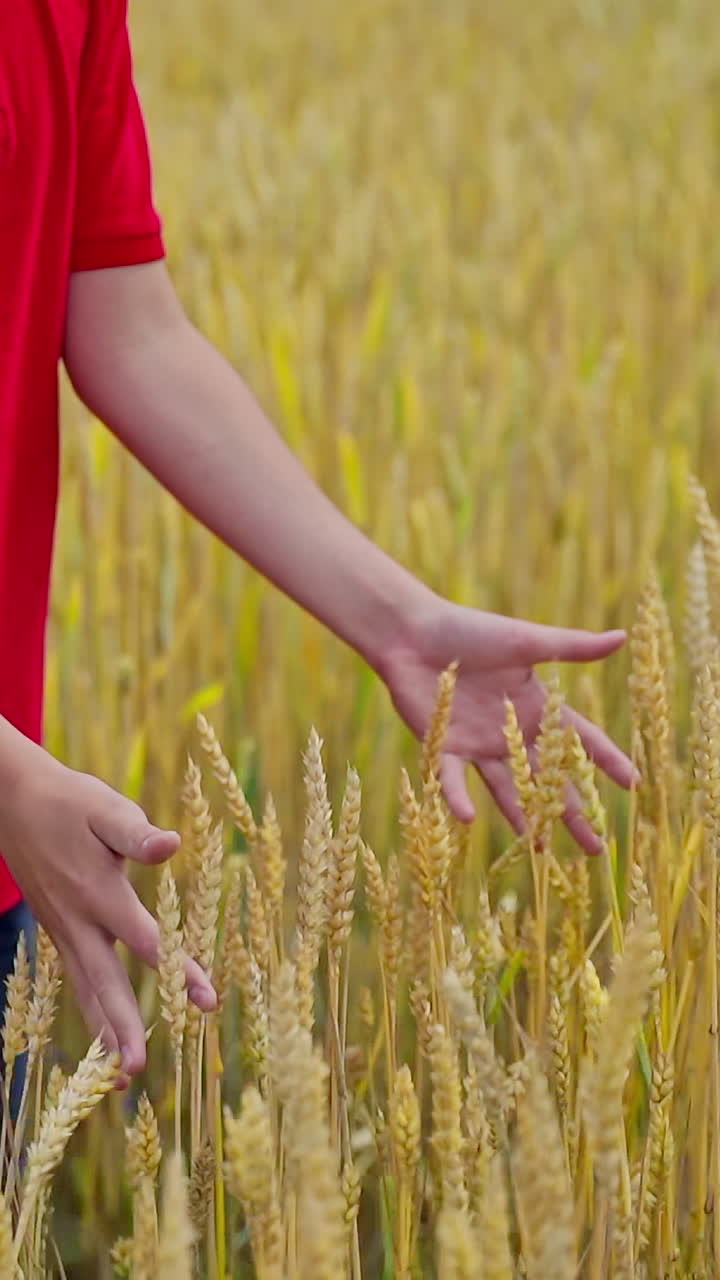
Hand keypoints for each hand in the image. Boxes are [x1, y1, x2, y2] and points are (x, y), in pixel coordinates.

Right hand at [0, 742, 215, 1082]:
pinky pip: (78, 981)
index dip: (180, 970)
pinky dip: (92, 1011)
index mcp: (100, 892)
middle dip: (122, 1028)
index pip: (147, 941)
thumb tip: (171, 845)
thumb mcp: (105, 809)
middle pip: (105, 983)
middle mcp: (80, 921)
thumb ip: (137, 833)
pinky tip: (105, 1038)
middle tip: (135, 1073)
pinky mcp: (60, 931)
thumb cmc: (70, 802)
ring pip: (86, 990)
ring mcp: (65, 930)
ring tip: (120, 1078)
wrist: (13, 802)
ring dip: (104, 1031)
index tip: (208, 1001)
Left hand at [380, 597, 633, 853]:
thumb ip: (571, 646)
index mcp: (535, 707)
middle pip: (549, 778)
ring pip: (508, 789)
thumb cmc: (470, 631)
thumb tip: (622, 636)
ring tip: (545, 852)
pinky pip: (451, 779)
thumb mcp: (526, 640)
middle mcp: (511, 732)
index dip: (605, 760)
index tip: (633, 784)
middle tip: (596, 847)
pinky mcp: (443, 748)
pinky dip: (457, 797)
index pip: (579, 739)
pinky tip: (468, 818)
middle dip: (572, 811)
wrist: (413, 634)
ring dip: (525, 818)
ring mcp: (478, 744)